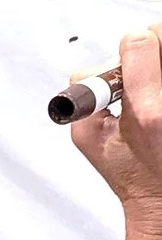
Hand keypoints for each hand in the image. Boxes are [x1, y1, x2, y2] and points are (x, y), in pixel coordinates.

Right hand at [73, 26, 161, 235]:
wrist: (161, 195)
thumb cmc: (132, 172)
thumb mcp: (89, 138)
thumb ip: (85, 94)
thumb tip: (98, 68)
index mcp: (149, 111)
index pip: (139, 43)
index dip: (127, 48)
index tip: (125, 62)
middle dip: (148, 43)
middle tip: (143, 67)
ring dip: (159, 57)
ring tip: (153, 82)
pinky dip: (161, 74)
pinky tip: (158, 93)